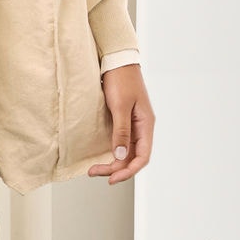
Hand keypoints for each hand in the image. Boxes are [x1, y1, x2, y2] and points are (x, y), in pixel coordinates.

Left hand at [90, 65, 153, 184]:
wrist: (117, 61)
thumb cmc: (122, 79)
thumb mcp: (120, 106)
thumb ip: (121, 131)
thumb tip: (119, 154)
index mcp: (146, 124)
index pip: (142, 156)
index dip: (128, 171)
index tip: (112, 178)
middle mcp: (141, 127)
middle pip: (132, 157)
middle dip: (115, 168)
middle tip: (95, 172)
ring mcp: (132, 125)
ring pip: (125, 152)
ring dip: (111, 162)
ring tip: (94, 168)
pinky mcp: (123, 121)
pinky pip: (119, 142)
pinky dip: (110, 152)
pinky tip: (100, 156)